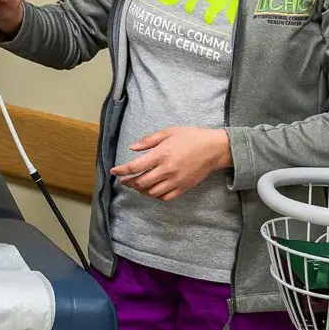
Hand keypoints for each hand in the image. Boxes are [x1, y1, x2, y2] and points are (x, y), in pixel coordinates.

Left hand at [110, 127, 231, 201]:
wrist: (214, 149)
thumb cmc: (192, 137)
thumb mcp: (169, 132)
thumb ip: (149, 140)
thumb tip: (132, 148)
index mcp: (161, 155)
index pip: (135, 167)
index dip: (121, 170)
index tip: (114, 171)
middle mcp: (166, 170)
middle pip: (141, 182)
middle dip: (128, 182)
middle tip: (124, 180)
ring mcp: (175, 180)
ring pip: (151, 192)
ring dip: (140, 190)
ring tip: (136, 185)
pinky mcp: (183, 187)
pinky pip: (165, 197)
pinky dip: (155, 196)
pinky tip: (152, 191)